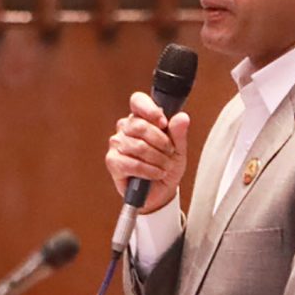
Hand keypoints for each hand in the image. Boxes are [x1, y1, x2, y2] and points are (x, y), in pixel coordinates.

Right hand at [105, 92, 192, 213]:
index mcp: (140, 118)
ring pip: (139, 146)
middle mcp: (125, 128)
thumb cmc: (166, 167)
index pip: (138, 101)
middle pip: (140, 125)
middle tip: (169, 153)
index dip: (150, 110)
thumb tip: (182, 117)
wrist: (160, 192)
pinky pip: (133, 163)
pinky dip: (149, 171)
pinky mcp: (112, 161)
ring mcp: (116, 144)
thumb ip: (179, 133)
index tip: (164, 123)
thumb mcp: (178, 149)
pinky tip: (155, 174)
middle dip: (161, 142)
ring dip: (157, 159)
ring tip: (164, 167)